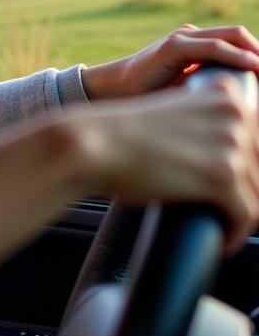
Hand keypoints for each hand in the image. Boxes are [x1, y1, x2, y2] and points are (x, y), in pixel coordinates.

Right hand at [76, 76, 258, 250]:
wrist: (93, 144)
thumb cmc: (121, 136)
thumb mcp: (175, 114)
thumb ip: (206, 124)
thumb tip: (227, 157)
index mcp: (225, 95)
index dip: (248, 167)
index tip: (237, 184)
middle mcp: (235, 115)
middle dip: (245, 191)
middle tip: (225, 207)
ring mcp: (231, 145)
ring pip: (257, 193)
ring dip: (240, 214)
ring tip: (222, 225)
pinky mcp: (221, 176)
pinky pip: (246, 215)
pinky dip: (237, 233)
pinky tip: (224, 240)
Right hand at [81, 24, 258, 99]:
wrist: (109, 95)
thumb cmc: (144, 102)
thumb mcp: (184, 96)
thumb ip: (208, 92)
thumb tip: (239, 108)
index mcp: (194, 47)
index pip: (239, 45)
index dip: (258, 58)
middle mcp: (190, 37)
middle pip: (241, 37)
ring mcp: (181, 39)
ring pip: (234, 37)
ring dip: (257, 55)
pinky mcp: (172, 47)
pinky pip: (214, 47)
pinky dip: (238, 57)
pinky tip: (254, 68)